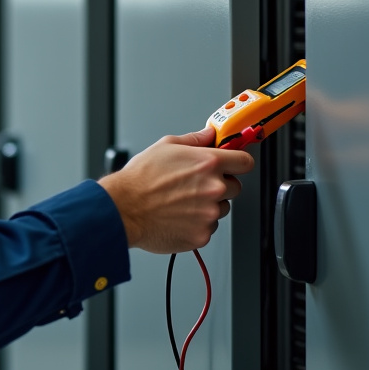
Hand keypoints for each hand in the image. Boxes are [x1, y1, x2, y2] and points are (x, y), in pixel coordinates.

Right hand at [97, 127, 253, 253]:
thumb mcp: (165, 146)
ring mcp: (209, 214)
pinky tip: (178, 215)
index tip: (234, 164)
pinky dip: (197, 223)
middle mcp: (214, 188)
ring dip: (208, 205)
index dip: (239, 162)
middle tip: (195, 185)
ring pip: (221, 208)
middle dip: (220, 185)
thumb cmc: (140, 179)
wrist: (123, 209)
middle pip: (235, 187)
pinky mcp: (202, 234)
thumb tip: (209, 135)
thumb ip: (194, 140)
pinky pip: (208, 227)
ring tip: (181, 201)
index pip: (245, 161)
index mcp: (208, 163)